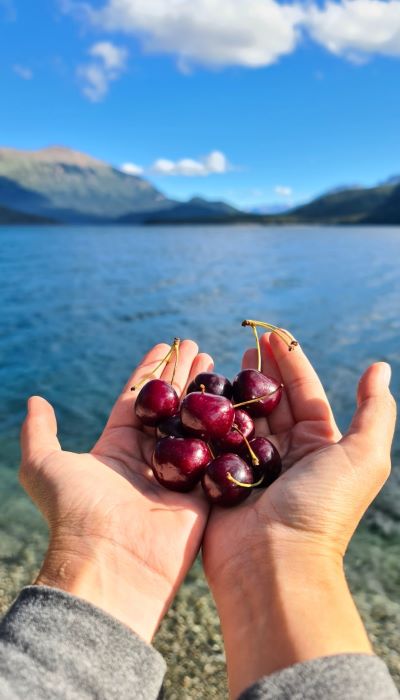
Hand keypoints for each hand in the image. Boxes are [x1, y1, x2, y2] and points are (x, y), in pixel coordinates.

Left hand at [20, 340, 212, 641]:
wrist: (109, 564)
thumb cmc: (75, 512)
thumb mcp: (44, 466)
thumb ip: (39, 433)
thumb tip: (35, 400)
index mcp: (116, 447)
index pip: (138, 400)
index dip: (151, 372)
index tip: (165, 346)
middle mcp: (148, 458)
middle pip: (171, 408)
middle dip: (185, 377)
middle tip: (200, 350)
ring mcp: (178, 475)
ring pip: (196, 426)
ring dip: (208, 397)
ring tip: (220, 367)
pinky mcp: (203, 494)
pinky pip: (216, 456)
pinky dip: (227, 431)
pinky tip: (238, 404)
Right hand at [202, 332, 395, 696]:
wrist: (274, 565)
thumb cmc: (322, 510)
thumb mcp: (363, 457)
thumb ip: (374, 411)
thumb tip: (379, 368)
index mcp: (319, 446)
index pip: (305, 393)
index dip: (290, 362)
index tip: (273, 334)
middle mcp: (287, 455)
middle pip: (272, 401)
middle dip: (261, 370)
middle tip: (246, 341)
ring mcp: (251, 467)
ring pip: (243, 417)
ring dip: (234, 389)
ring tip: (222, 362)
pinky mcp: (221, 480)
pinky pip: (214, 441)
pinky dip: (209, 418)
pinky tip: (199, 396)